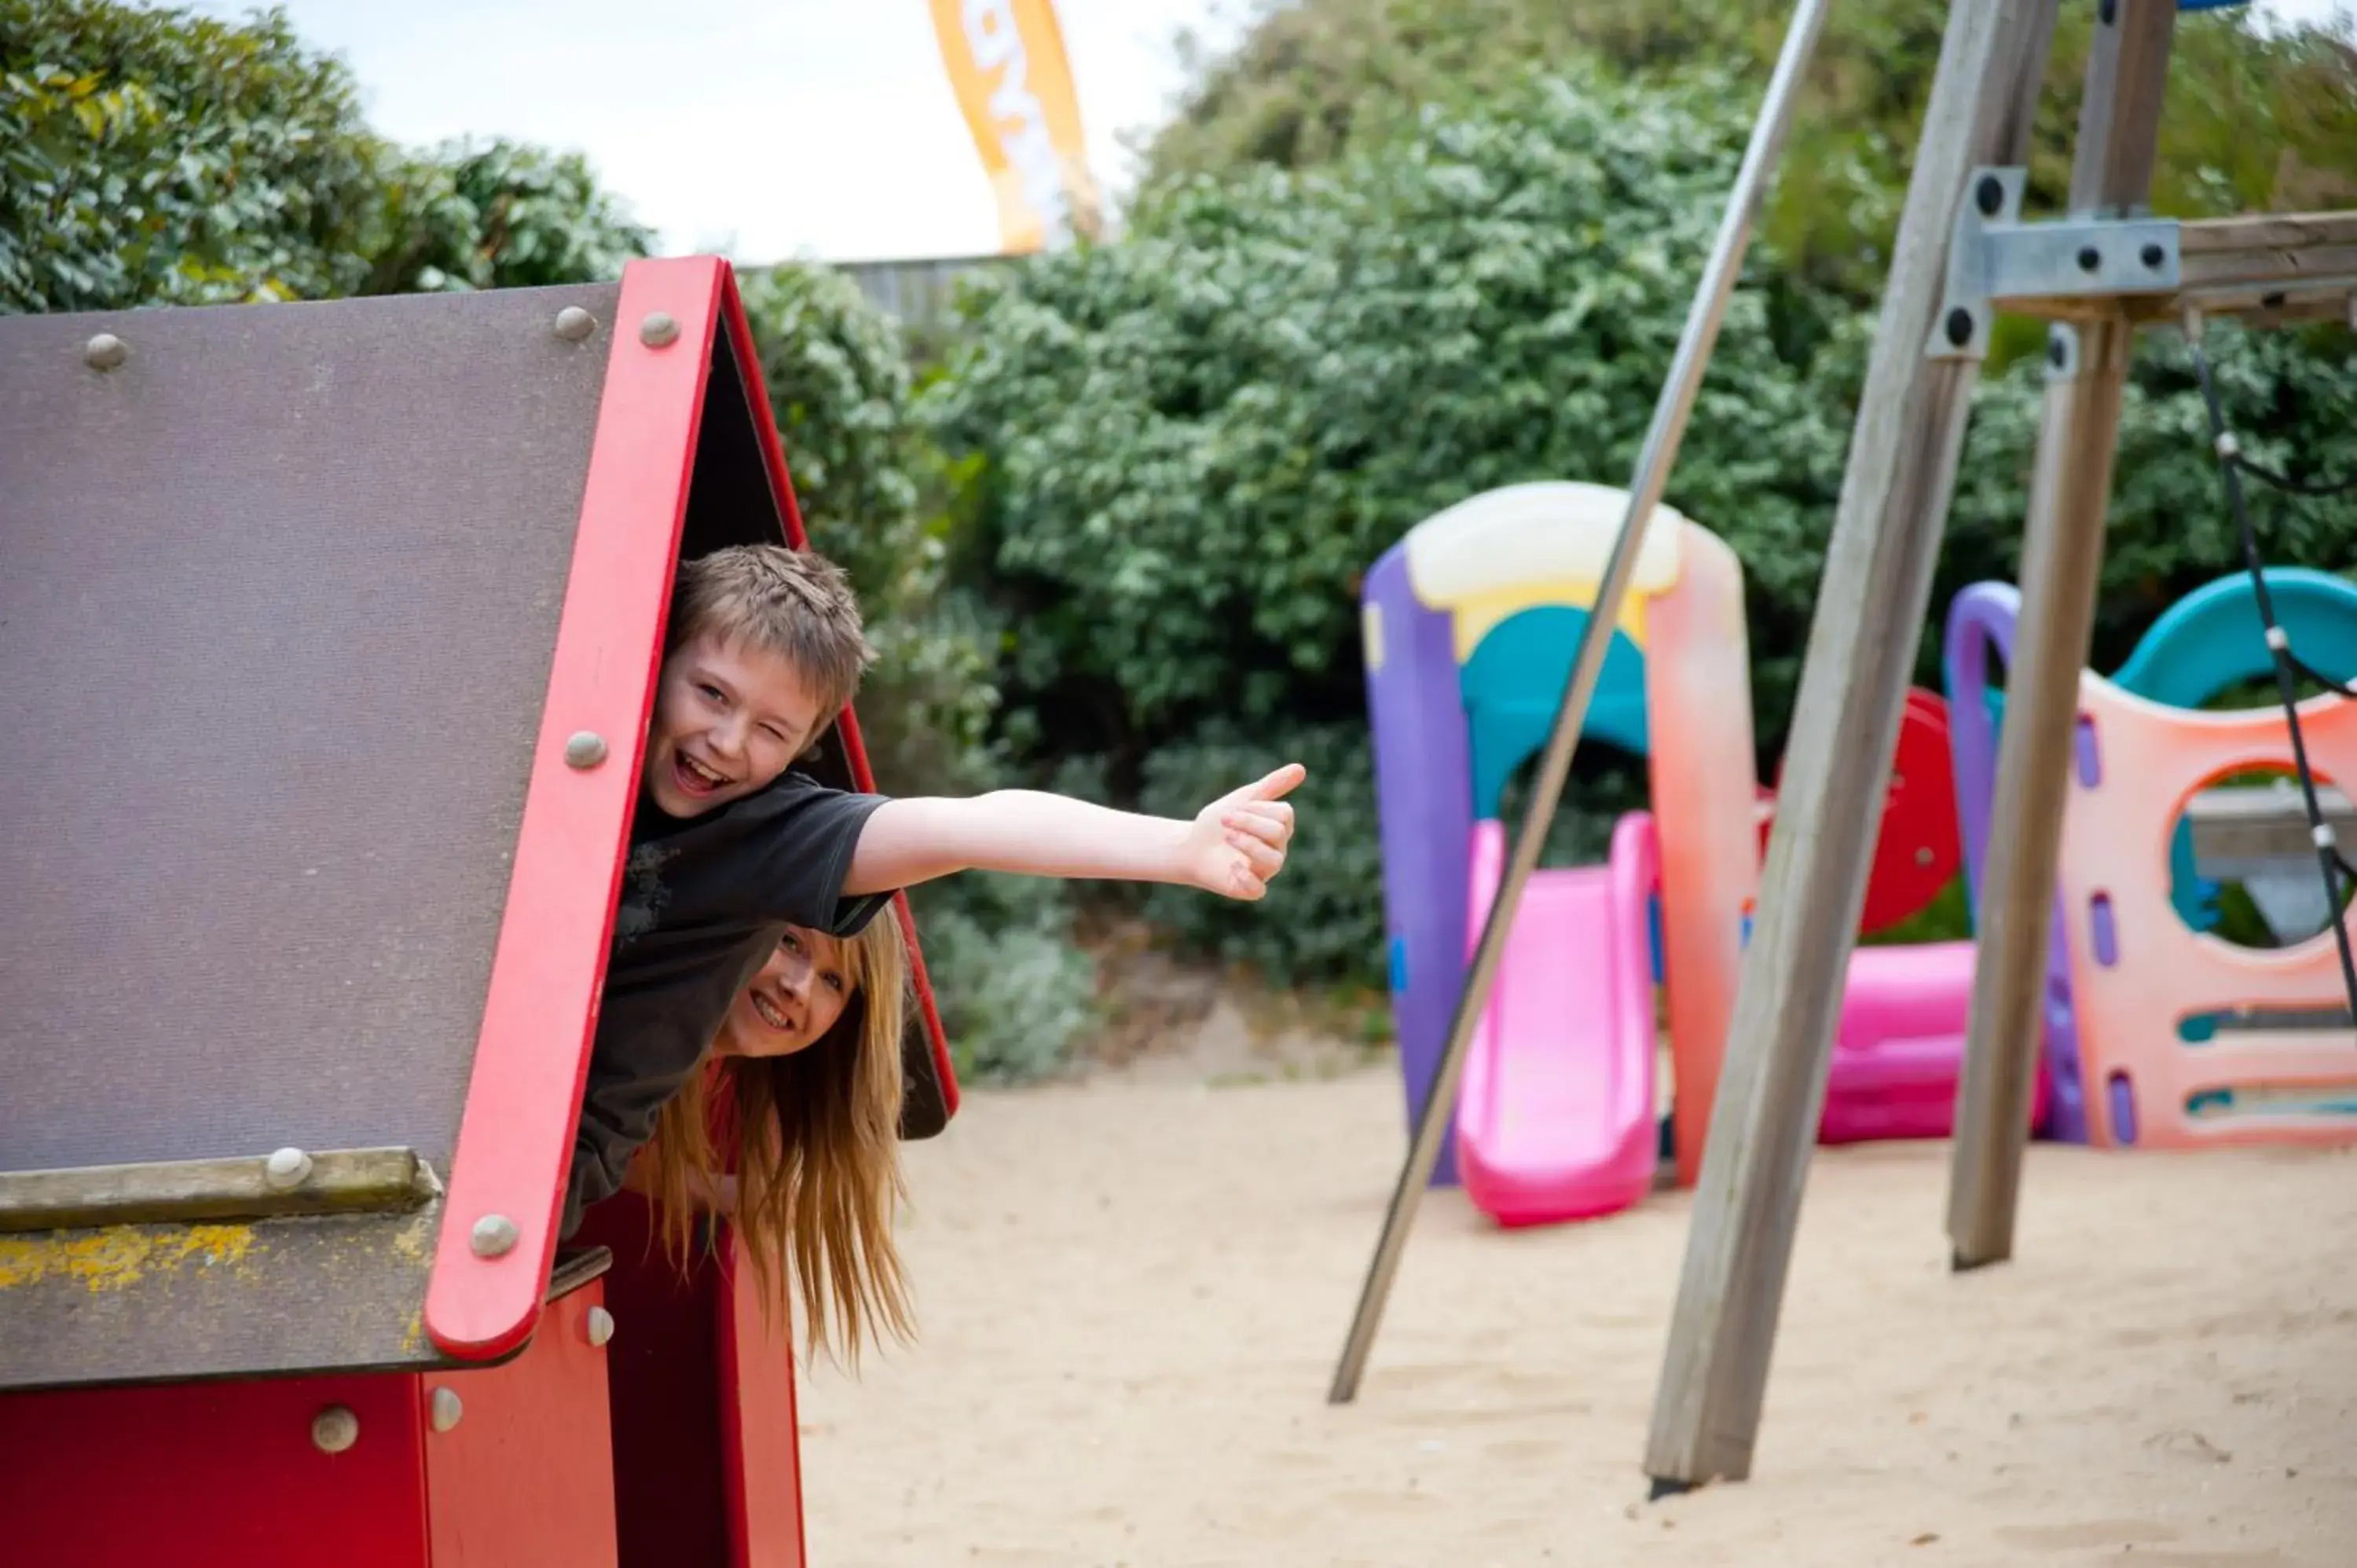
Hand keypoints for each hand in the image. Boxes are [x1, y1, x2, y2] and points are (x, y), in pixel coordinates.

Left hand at [1184, 763, 1305, 899]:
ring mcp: (1263, 872)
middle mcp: (1276, 851)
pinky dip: (1246, 877)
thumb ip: (1272, 785)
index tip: (1233, 808)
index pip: (1284, 815)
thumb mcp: (1243, 799)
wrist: (1190, 845)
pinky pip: (1259, 890)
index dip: (1258, 809)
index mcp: (1278, 829)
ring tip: (1227, 837)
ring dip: (1248, 845)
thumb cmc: (1219, 823)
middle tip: (1224, 820)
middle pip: (1279, 834)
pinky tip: (1232, 864)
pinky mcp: (1248, 889)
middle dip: (1249, 823)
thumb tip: (1301, 768)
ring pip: (1274, 861)